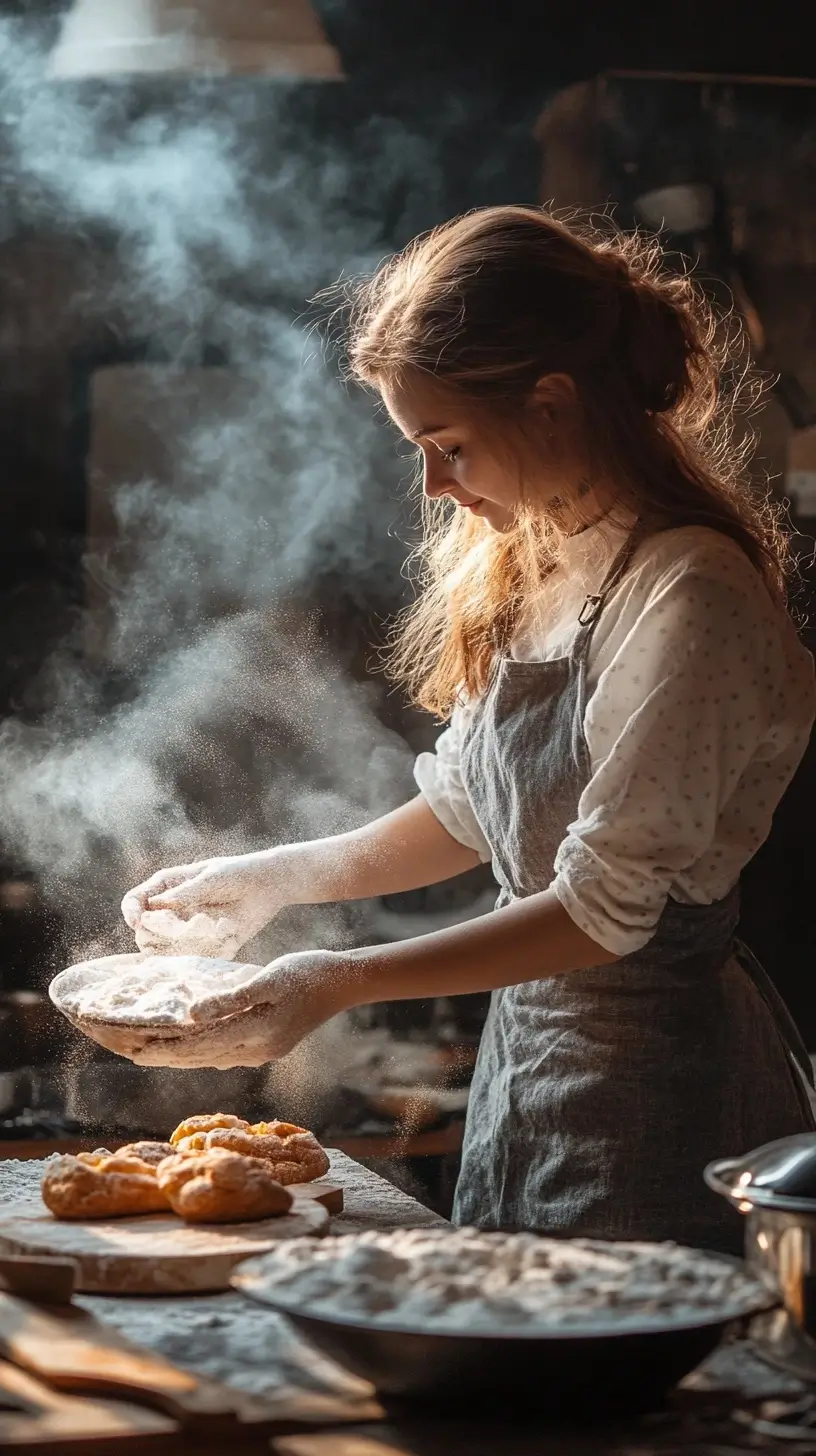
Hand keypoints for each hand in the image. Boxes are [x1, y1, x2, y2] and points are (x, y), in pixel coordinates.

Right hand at [121, 850, 291, 958]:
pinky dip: (196, 956)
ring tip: (198, 938)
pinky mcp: (203, 945)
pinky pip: (189, 958)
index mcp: (166, 887)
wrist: (267, 886)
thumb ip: (187, 892)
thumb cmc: (237, 874)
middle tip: (174, 934)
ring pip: (163, 949)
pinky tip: (216, 942)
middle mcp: (171, 911)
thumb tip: (157, 904)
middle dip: (152, 936)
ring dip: (174, 949)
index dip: (131, 912)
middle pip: (144, 931)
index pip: (135, 901)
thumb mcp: (212, 878)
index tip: (138, 923)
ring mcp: (185, 930)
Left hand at [128, 950, 350, 1068]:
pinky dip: (202, 1051)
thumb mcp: (267, 979)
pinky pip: (226, 1052)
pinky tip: (193, 1047)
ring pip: (211, 1057)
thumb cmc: (306, 973)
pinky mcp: (269, 1045)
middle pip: (199, 1056)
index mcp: (253, 1034)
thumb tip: (190, 1015)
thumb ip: (230, 998)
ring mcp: (263, 1052)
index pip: (195, 1045)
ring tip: (151, 1053)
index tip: (131, 1048)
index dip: (162, 1047)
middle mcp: (255, 1050)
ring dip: (180, 1056)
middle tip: (128, 1053)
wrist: (344, 983)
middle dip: (163, 1055)